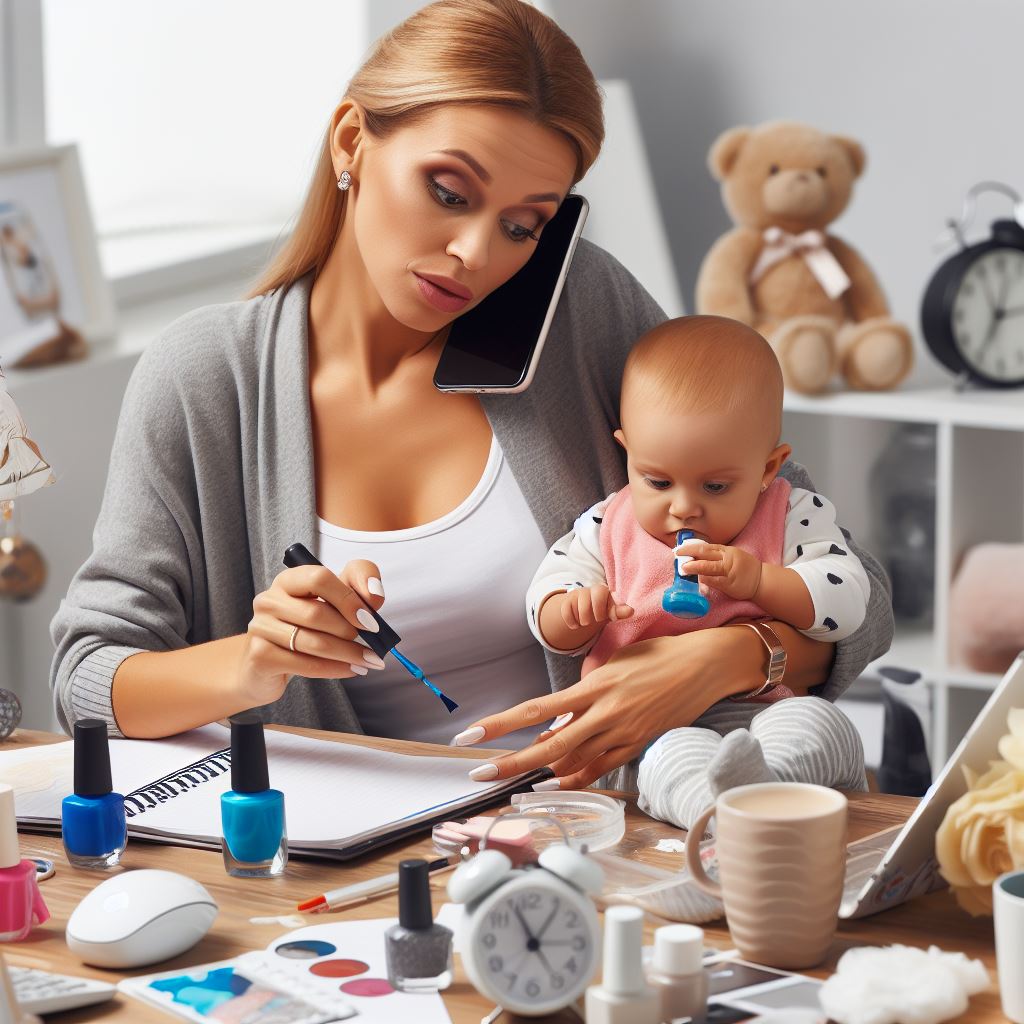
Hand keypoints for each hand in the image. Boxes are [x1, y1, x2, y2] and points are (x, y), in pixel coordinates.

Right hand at [237, 559, 386, 705]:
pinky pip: (305, 664)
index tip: (370, 620)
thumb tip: (374, 596)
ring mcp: (261, 628)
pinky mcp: (259, 656)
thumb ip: (358, 584)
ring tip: (370, 661)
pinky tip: (352, 670)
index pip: (319, 578)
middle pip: (316, 613)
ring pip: (313, 642)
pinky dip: (335, 669)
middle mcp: (269, 600)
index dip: (348, 598)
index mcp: (289, 580)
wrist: (265, 665)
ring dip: (348, 654)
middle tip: (374, 646)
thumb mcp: (333, 599)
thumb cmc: (306, 627)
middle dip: (350, 631)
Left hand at [456, 629, 751, 788]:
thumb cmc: (656, 655)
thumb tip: (554, 725)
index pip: (537, 708)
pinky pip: (600, 769)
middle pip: (549, 746)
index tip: (472, 734)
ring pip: (573, 763)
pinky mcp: (638, 746)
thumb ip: (583, 696)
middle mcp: (607, 713)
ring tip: (513, 774)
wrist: (704, 666)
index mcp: (595, 686)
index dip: (501, 723)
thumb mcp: (614, 664)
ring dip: (540, 771)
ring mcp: (624, 734)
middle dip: (511, 762)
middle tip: (480, 772)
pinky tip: (554, 783)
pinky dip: (574, 778)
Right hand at [558, 585, 633, 630]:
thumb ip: (619, 611)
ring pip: (578, 607)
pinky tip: (575, 626)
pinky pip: (566, 611)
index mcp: (602, 590)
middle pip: (589, 599)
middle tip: (595, 620)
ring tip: (585, 622)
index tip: (608, 618)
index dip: (604, 607)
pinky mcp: (566, 601)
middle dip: (594, 614)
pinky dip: (571, 622)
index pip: (602, 591)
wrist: (585, 611)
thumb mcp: (610, 612)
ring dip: (583, 620)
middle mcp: (589, 590)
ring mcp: (577, 595)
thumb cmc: (602, 610)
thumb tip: (631, 611)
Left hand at [677, 538, 762, 600]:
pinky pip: (714, 581)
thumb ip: (718, 556)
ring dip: (695, 567)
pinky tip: (698, 579)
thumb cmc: (744, 568)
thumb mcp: (732, 556)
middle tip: (677, 554)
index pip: (706, 547)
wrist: (761, 580)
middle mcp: (727, 559)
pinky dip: (705, 579)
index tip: (680, 549)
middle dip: (689, 553)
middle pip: (705, 553)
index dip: (691, 547)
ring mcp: (729, 571)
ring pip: (709, 567)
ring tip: (684, 568)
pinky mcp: (730, 583)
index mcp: (726, 551)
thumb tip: (697, 557)